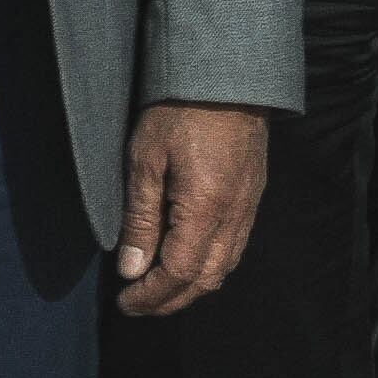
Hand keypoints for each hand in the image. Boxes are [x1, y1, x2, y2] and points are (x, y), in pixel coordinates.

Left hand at [114, 102, 268, 315]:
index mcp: (206, 207)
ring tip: (160, 286)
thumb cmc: (179, 113)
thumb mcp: (145, 161)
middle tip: (138, 302)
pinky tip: (190, 257)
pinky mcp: (254, 192)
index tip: (124, 302)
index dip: (151, 295)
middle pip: (207, 278)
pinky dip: (212, 264)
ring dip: (193, 285)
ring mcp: (249, 203)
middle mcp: (234, 212)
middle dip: (171, 299)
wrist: (228, 75)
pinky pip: (237, 244)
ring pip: (227, 265)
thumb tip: (131, 270)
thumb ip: (140, 219)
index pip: (179, 272)